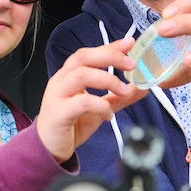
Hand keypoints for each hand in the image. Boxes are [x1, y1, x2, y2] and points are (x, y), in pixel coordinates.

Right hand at [37, 38, 146, 162]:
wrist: (49, 147)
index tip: (129, 43)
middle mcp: (61, 81)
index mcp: (69, 76)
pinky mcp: (58, 113)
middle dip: (109, 56)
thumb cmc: (70, 124)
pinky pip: (80, 102)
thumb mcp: (100, 108)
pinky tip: (108, 115)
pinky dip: (99, 106)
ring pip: (80, 75)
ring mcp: (57, 96)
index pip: (89, 54)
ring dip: (106, 79)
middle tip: (130, 64)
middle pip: (83, 58)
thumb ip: (119, 97)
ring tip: (123, 90)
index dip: (110, 46)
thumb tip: (141, 87)